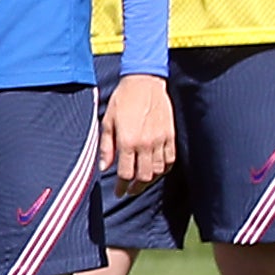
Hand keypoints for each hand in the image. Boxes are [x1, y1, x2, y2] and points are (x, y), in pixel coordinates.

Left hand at [102, 73, 177, 194]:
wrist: (145, 82)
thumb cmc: (123, 100)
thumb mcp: (108, 122)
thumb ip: (106, 147)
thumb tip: (104, 168)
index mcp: (128, 141)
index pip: (126, 174)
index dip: (122, 186)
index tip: (119, 192)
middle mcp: (146, 143)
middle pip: (143, 176)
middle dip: (135, 188)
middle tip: (129, 191)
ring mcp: (161, 140)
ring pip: (158, 170)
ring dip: (149, 180)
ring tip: (141, 183)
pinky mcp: (171, 135)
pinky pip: (170, 159)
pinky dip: (163, 169)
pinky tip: (156, 170)